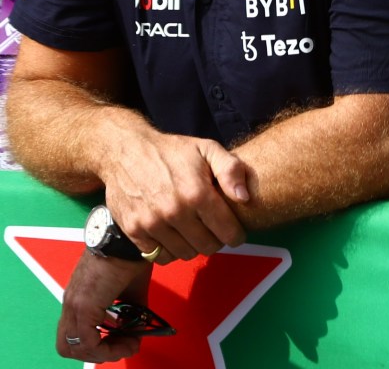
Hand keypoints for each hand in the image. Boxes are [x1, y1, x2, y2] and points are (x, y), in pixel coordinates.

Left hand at [56, 249, 148, 362]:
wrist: (128, 237)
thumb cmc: (130, 254)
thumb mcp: (130, 287)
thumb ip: (130, 310)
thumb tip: (138, 328)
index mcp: (79, 296)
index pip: (73, 334)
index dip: (95, 344)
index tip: (123, 340)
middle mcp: (71, 302)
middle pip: (67, 346)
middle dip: (96, 353)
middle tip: (120, 346)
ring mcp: (75, 304)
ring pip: (73, 348)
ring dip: (102, 353)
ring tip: (127, 344)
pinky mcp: (84, 305)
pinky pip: (87, 342)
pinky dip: (105, 348)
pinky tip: (126, 339)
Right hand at [101, 122, 249, 261]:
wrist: (127, 151)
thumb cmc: (173, 151)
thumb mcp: (208, 149)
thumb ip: (231, 170)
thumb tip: (244, 197)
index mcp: (197, 193)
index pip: (227, 232)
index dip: (236, 234)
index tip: (235, 231)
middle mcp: (174, 212)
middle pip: (207, 247)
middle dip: (216, 240)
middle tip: (213, 228)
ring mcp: (152, 224)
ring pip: (185, 254)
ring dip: (194, 246)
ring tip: (194, 229)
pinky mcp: (134, 231)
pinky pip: (160, 256)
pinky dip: (170, 250)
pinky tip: (174, 234)